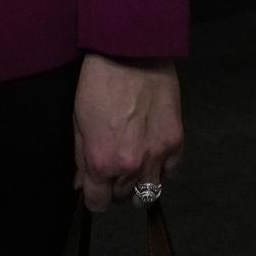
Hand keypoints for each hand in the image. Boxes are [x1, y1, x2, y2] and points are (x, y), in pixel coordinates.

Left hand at [72, 55, 183, 213]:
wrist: (131, 52)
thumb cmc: (97, 82)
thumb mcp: (78, 120)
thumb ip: (81, 158)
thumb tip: (82, 184)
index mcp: (102, 161)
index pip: (98, 203)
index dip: (94, 198)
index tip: (94, 190)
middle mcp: (131, 166)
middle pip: (122, 198)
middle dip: (115, 187)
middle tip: (113, 167)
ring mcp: (157, 155)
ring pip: (149, 191)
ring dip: (139, 183)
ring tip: (134, 165)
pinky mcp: (176, 142)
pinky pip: (172, 172)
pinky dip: (163, 169)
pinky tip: (153, 154)